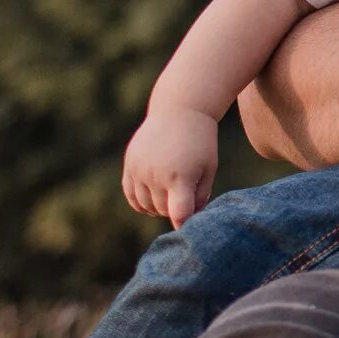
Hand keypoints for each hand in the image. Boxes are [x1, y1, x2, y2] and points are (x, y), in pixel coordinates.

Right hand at [122, 104, 219, 227]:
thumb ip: (200, 197)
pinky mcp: (130, 165)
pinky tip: (153, 196)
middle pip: (163, 210)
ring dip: (158, 205)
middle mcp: (156, 175)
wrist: (179, 110)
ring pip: (146, 206)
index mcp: (180, 177)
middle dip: (176, 208)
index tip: (190, 228)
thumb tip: (188, 221)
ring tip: (172, 192)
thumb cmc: (200, 141)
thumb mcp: (208, 168)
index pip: (178, 214)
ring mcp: (139, 170)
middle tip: (187, 196)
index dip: (184, 224)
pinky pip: (131, 195)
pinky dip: (141, 202)